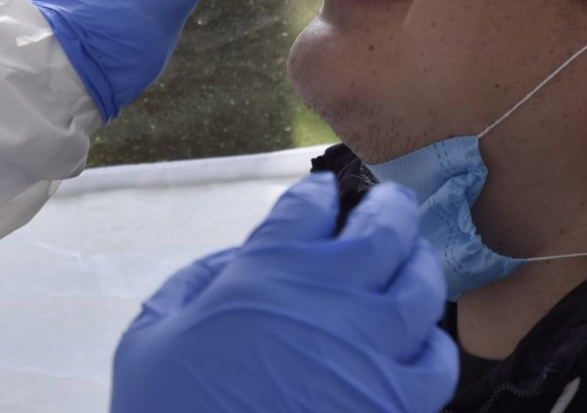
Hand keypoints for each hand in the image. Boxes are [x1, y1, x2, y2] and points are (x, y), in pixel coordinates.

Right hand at [110, 173, 458, 411]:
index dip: (318, 194)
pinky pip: (436, 360)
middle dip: (390, 207)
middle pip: (385, 228)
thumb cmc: (171, 410)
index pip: (311, 203)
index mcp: (269, 269)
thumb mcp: (150, 336)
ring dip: (419, 267)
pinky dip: (431, 344)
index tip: (322, 196)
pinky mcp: (395, 404)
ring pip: (422, 287)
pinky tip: (418, 344)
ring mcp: (371, 350)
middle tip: (391, 204)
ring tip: (413, 264)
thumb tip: (233, 265)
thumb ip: (193, 284)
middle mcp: (331, 296)